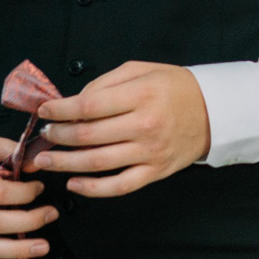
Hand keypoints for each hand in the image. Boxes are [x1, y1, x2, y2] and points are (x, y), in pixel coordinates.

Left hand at [34, 61, 209, 197]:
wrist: (214, 112)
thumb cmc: (175, 88)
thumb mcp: (142, 70)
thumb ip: (106, 82)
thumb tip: (74, 102)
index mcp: (141, 95)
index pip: (89, 105)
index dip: (60, 110)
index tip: (44, 111)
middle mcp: (144, 124)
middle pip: (89, 135)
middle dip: (58, 136)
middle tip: (43, 134)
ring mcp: (150, 152)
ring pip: (98, 162)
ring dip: (65, 163)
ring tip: (45, 160)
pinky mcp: (155, 171)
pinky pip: (119, 186)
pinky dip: (93, 189)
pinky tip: (74, 183)